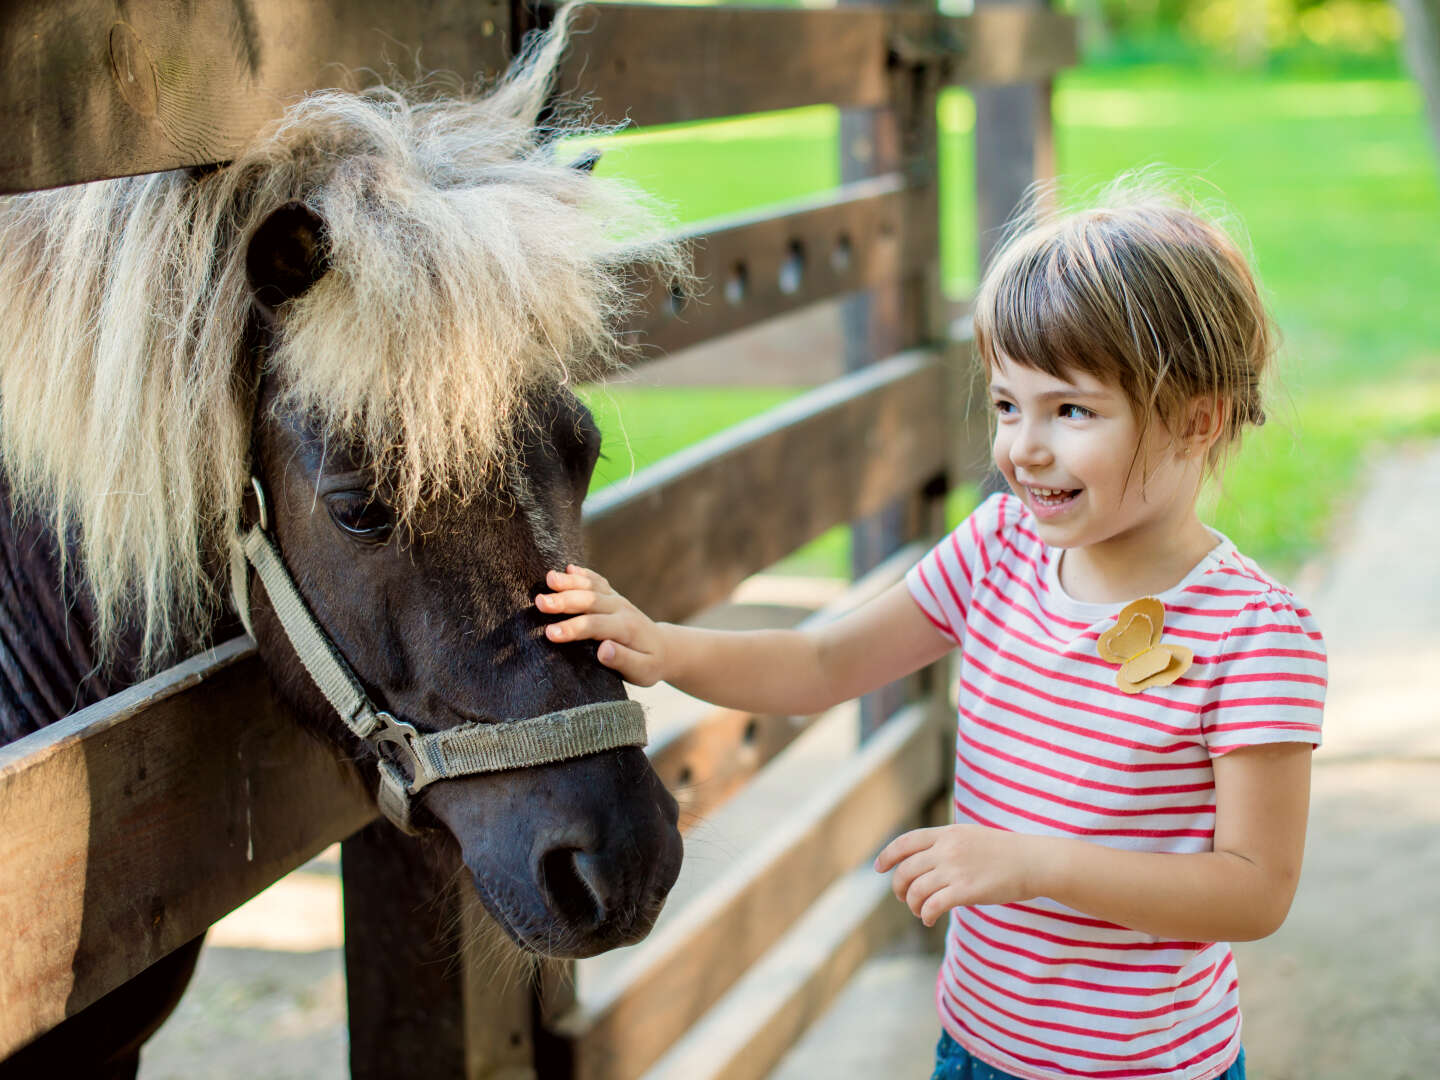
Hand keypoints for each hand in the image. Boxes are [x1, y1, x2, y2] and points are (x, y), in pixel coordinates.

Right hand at [536, 565, 665, 685]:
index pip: (595, 626)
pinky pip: (598, 582)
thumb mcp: (642, 671)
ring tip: (548, 579)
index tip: (550, 633)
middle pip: (590, 602)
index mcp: (626, 629)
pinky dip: (584, 574)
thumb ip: (623, 661)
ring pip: (592, 587)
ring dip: (569, 582)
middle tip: (540, 602)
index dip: (572, 629)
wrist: (665, 648)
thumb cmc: (649, 665)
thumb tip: (603, 650)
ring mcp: (616, 600)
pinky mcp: (612, 596)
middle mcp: (621, 609)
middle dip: (564, 601)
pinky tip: (569, 568)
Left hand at [874, 825, 1040, 925]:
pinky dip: (926, 915)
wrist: (1033, 861)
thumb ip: (947, 843)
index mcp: (947, 833)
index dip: (888, 855)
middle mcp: (947, 849)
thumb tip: (925, 858)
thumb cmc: (1005, 851)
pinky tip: (930, 921)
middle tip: (904, 898)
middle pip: (906, 870)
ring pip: (916, 890)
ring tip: (920, 912)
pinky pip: (933, 905)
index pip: (905, 842)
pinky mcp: (966, 890)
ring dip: (913, 905)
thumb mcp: (971, 835)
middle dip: (899, 887)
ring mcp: (955, 869)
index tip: (879, 868)